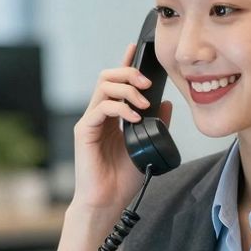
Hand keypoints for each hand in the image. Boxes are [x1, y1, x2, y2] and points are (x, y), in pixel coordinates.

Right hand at [51, 45, 172, 250]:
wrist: (108, 202)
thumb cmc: (123, 178)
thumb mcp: (148, 145)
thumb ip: (156, 123)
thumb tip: (167, 102)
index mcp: (113, 116)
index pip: (118, 82)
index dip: (126, 63)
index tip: (136, 48)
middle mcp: (99, 115)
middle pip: (108, 77)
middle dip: (129, 73)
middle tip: (147, 83)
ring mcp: (90, 122)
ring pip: (103, 87)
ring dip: (126, 89)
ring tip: (143, 102)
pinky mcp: (84, 131)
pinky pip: (100, 108)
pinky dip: (119, 108)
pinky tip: (134, 117)